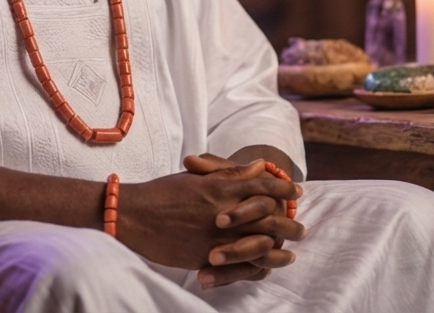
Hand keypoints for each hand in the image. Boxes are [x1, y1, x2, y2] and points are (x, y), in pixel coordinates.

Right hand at [117, 159, 299, 272]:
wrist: (132, 215)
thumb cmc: (162, 192)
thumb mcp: (196, 177)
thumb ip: (229, 172)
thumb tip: (259, 166)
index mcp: (220, 186)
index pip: (262, 186)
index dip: (283, 190)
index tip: (297, 193)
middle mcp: (223, 211)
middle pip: (267, 217)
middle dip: (288, 223)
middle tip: (302, 228)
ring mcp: (215, 236)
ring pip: (258, 244)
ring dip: (278, 250)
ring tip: (290, 254)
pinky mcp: (205, 257)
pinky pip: (238, 264)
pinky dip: (256, 267)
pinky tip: (266, 268)